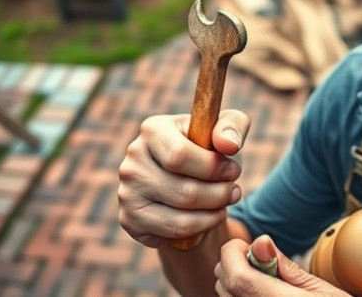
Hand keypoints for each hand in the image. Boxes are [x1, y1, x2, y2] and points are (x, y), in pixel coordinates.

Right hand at [118, 109, 249, 247]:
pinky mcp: (130, 220)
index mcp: (152, 130)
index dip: (214, 169)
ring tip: (225, 203)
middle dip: (220, 195)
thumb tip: (229, 145)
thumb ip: (233, 127)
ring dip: (214, 214)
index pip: (180, 156)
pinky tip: (207, 216)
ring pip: (181, 219)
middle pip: (185, 192)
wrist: (188, 178)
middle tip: (234, 191)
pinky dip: (199, 229)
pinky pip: (173, 234)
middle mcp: (133, 161)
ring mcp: (127, 193)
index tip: (233, 170)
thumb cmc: (209, 150)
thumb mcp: (226, 131)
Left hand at [215, 235, 349, 295]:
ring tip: (263, 280)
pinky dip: (239, 296)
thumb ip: (286, 267)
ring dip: (235, 283)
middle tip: (259, 260)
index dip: (232, 253)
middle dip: (233, 264)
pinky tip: (261, 294)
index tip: (246, 244)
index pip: (236, 276)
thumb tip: (260, 241)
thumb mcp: (320, 290)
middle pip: (224, 285)